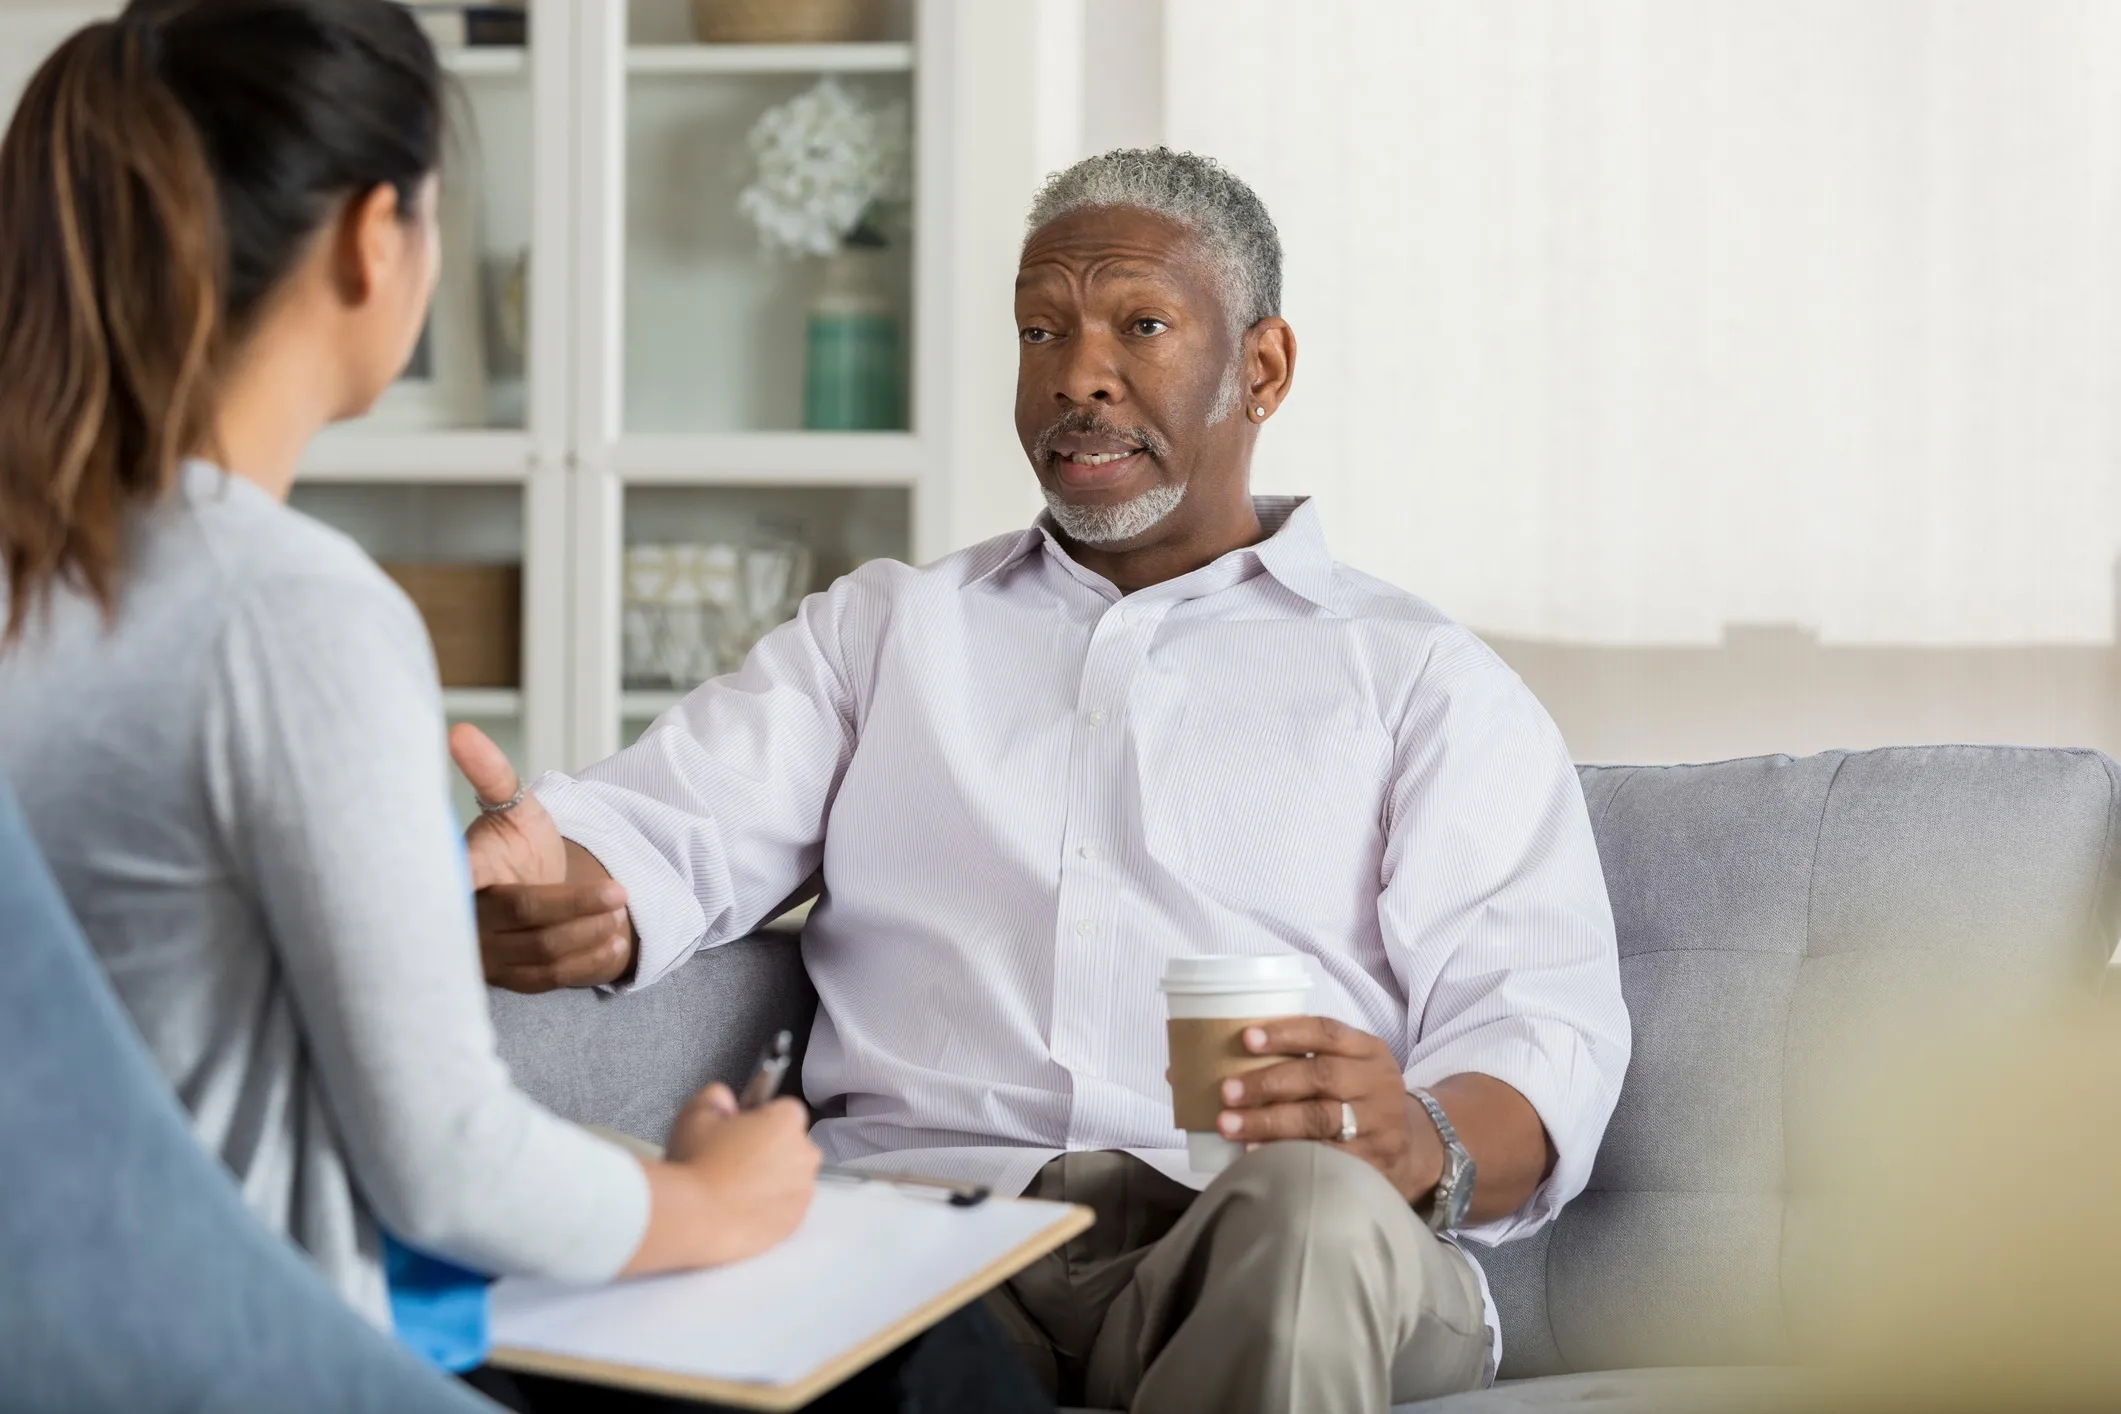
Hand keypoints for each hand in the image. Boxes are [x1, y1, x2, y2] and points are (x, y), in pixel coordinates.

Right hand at [450, 723, 634, 990]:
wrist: (531, 890)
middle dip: (577, 905)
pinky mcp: (512, 980)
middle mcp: (466, 920)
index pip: (461, 879)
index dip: (467, 881)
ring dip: (589, 931)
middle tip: (621, 891)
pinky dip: (588, 960)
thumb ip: (491, 772)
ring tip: (621, 908)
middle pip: (525, 915)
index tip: (479, 879)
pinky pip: (553, 977)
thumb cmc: (516, 846)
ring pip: (543, 951)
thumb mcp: (512, 806)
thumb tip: (460, 731)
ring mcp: (488, 956)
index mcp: (461, 874)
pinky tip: (615, 938)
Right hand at [660, 1085, 820, 1267]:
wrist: (694, 1219)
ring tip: (735, 1190)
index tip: (740, 1131)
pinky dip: (771, 1209)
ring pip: (791, 1178)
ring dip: (772, 1180)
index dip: (761, 1118)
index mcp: (786, 1122)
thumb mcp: (695, 1116)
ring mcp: (803, 1191)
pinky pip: (786, 1208)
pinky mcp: (795, 1222)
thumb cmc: (696, 1164)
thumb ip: (716, 1097)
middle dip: (771, 1149)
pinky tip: (741, 1210)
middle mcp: (804, 1154)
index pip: (785, 1110)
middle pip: (793, 1144)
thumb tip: (725, 1102)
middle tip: (734, 1161)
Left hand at [1214, 1015, 1444, 1203]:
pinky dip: (1288, 1153)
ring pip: (1321, 1119)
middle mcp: (1378, 1082)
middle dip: (1269, 1083)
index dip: (1286, 1033)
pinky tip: (1256, 1154)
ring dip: (1270, 1122)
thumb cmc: (1357, 1097)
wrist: (1413, 1145)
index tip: (1246, 1039)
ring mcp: (1379, 1124)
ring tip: (1229, 1125)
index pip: (1326, 1031)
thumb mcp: (1346, 1066)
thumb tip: (1198, 1064)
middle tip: (1228, 1091)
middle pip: (1321, 1076)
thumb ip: (1297, 1058)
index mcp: (1368, 1049)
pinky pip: (1327, 1156)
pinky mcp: (1373, 1162)